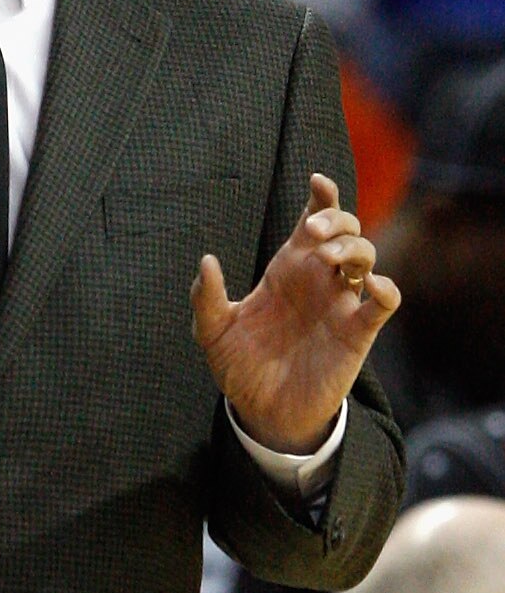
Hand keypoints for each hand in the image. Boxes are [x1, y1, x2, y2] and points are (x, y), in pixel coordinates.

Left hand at [192, 173, 400, 452]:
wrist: (261, 412)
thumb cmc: (239, 366)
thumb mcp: (213, 331)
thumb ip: (208, 297)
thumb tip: (207, 261)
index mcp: (287, 268)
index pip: (312, 221)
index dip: (321, 198)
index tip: (317, 181)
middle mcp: (318, 279)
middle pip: (345, 229)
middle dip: (336, 218)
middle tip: (313, 232)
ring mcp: (340, 303)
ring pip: (366, 256)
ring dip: (353, 248)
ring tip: (326, 260)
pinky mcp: (357, 332)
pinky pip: (385, 301)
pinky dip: (386, 288)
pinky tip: (370, 285)